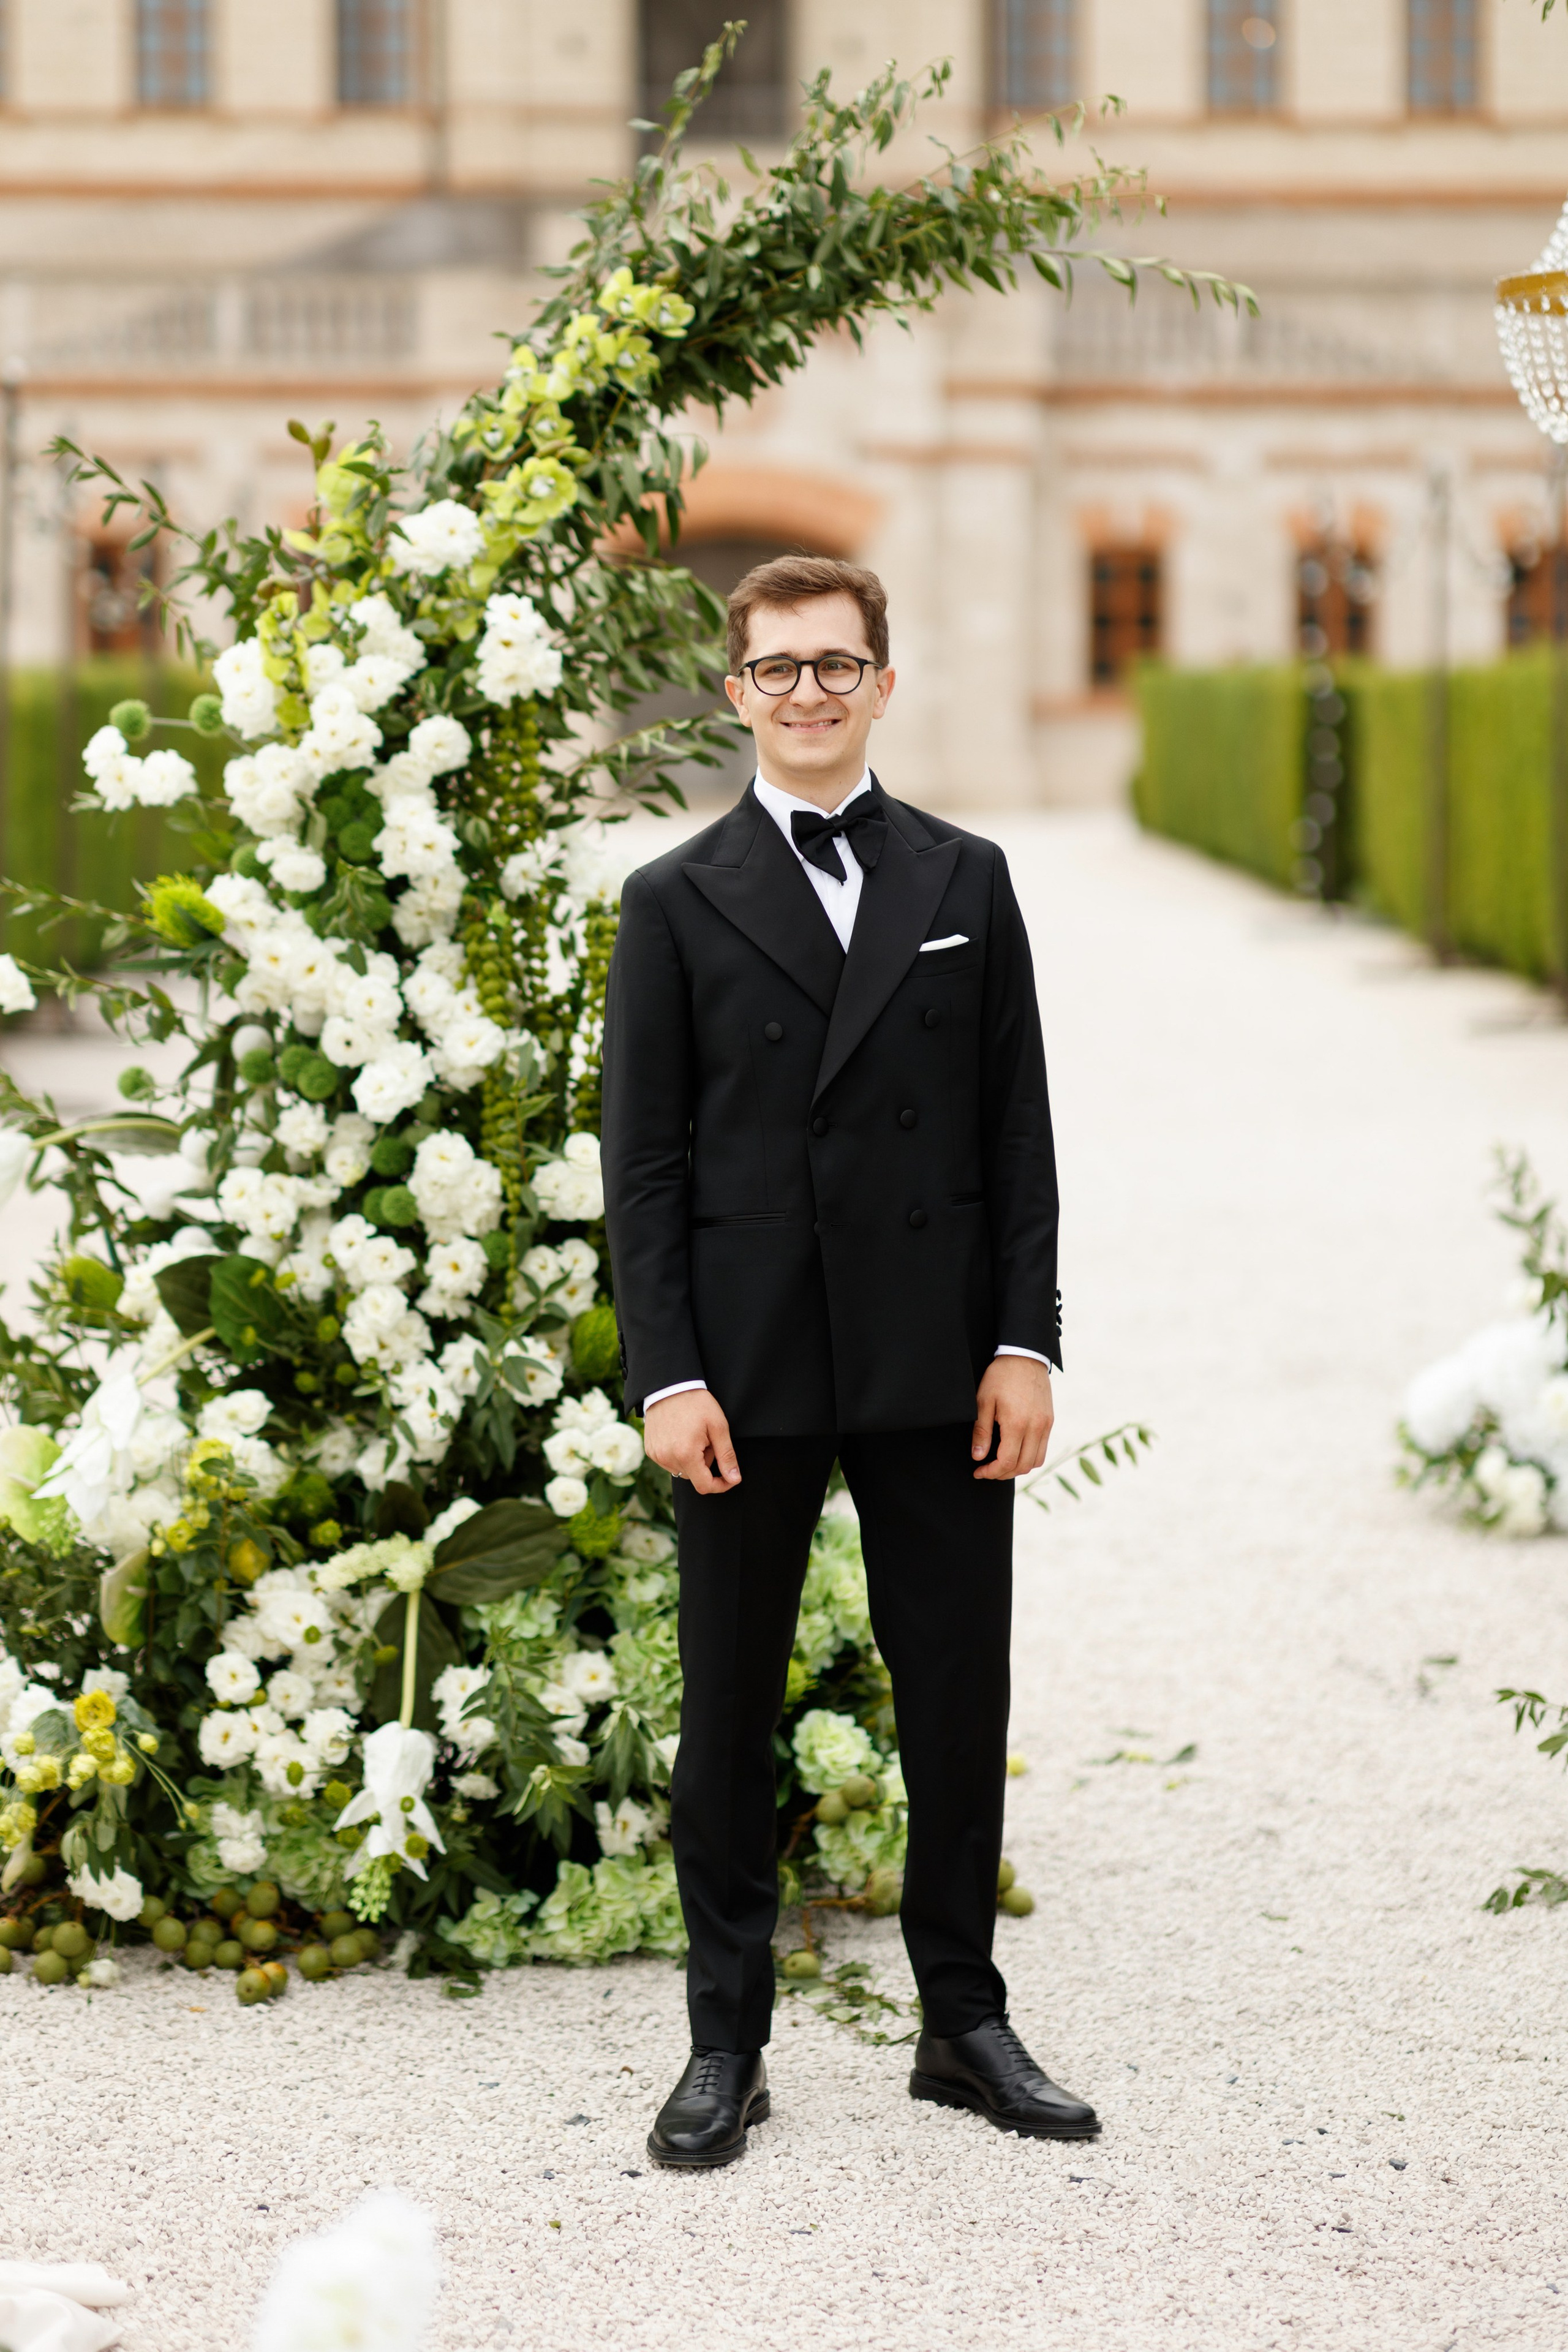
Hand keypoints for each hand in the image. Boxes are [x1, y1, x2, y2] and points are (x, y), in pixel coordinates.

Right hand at [643, 1388, 741, 1494]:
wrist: (669, 1386)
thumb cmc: (696, 1403)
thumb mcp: (718, 1426)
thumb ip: (726, 1456)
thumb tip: (734, 1479)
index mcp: (685, 1454)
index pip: (705, 1486)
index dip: (720, 1485)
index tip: (730, 1477)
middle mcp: (667, 1458)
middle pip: (694, 1477)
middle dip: (706, 1464)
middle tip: (708, 1440)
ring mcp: (657, 1455)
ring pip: (682, 1470)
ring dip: (692, 1460)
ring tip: (693, 1436)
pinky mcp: (650, 1450)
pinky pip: (670, 1462)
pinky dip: (679, 1455)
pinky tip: (681, 1436)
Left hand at [971, 1356, 1053, 1481]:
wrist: (1025, 1356)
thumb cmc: (1001, 1376)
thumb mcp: (983, 1401)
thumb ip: (981, 1432)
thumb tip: (978, 1457)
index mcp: (1017, 1423)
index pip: (1006, 1462)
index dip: (991, 1472)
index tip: (978, 1471)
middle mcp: (1036, 1427)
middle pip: (1022, 1466)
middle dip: (1002, 1474)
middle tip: (987, 1469)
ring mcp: (1045, 1425)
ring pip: (1036, 1461)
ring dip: (1018, 1467)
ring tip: (1000, 1463)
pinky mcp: (1049, 1421)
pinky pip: (1042, 1449)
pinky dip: (1029, 1457)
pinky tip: (1015, 1450)